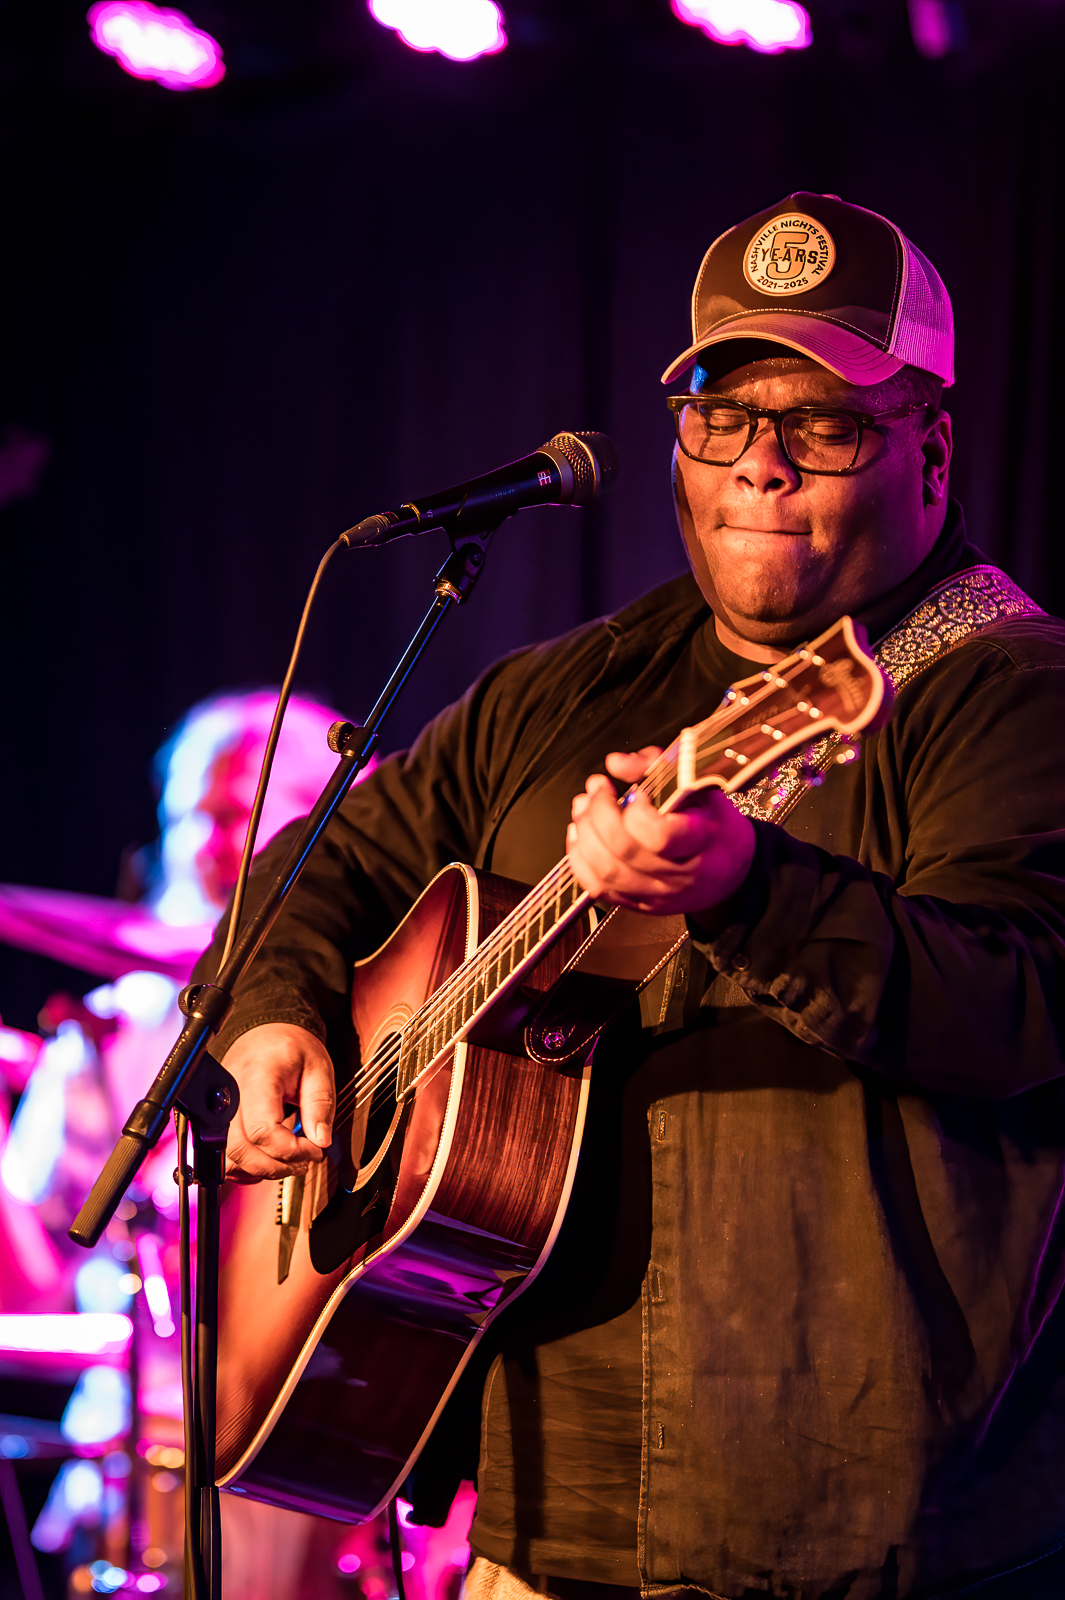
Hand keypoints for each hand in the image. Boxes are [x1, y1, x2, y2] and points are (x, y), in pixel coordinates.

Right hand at [221, 1022, 334, 1181]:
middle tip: (304, 1161)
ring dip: (260, 1169)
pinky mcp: (217, 1119)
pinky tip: (268, 1158)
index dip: (291, 1150)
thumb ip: (320, 1104)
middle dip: (276, 1166)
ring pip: (228, 1157)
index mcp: (257, 1078)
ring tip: (288, 1160)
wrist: (267, 1033)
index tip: (314, 1149)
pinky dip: (245, 1166)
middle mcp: (230, 1094)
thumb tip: (320, 1140)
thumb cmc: (291, 1047)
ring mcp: (219, 1108)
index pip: (263, 1131)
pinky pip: (223, 1155)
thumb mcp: (319, 1068)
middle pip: (241, 1150)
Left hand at [566, 747, 756, 917]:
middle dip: (599, 812)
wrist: (729, 873)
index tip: (637, 791)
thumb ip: (658, 767)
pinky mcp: (637, 904)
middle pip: (623, 850)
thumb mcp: (700, 786)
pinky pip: (598, 889)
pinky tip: (580, 836)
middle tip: (597, 788)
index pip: (658, 834)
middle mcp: (677, 874)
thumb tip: (616, 763)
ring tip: (584, 807)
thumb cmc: (714, 825)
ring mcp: (655, 894)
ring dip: (584, 834)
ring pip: (605, 871)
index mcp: (700, 841)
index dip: (636, 810)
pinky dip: (580, 860)